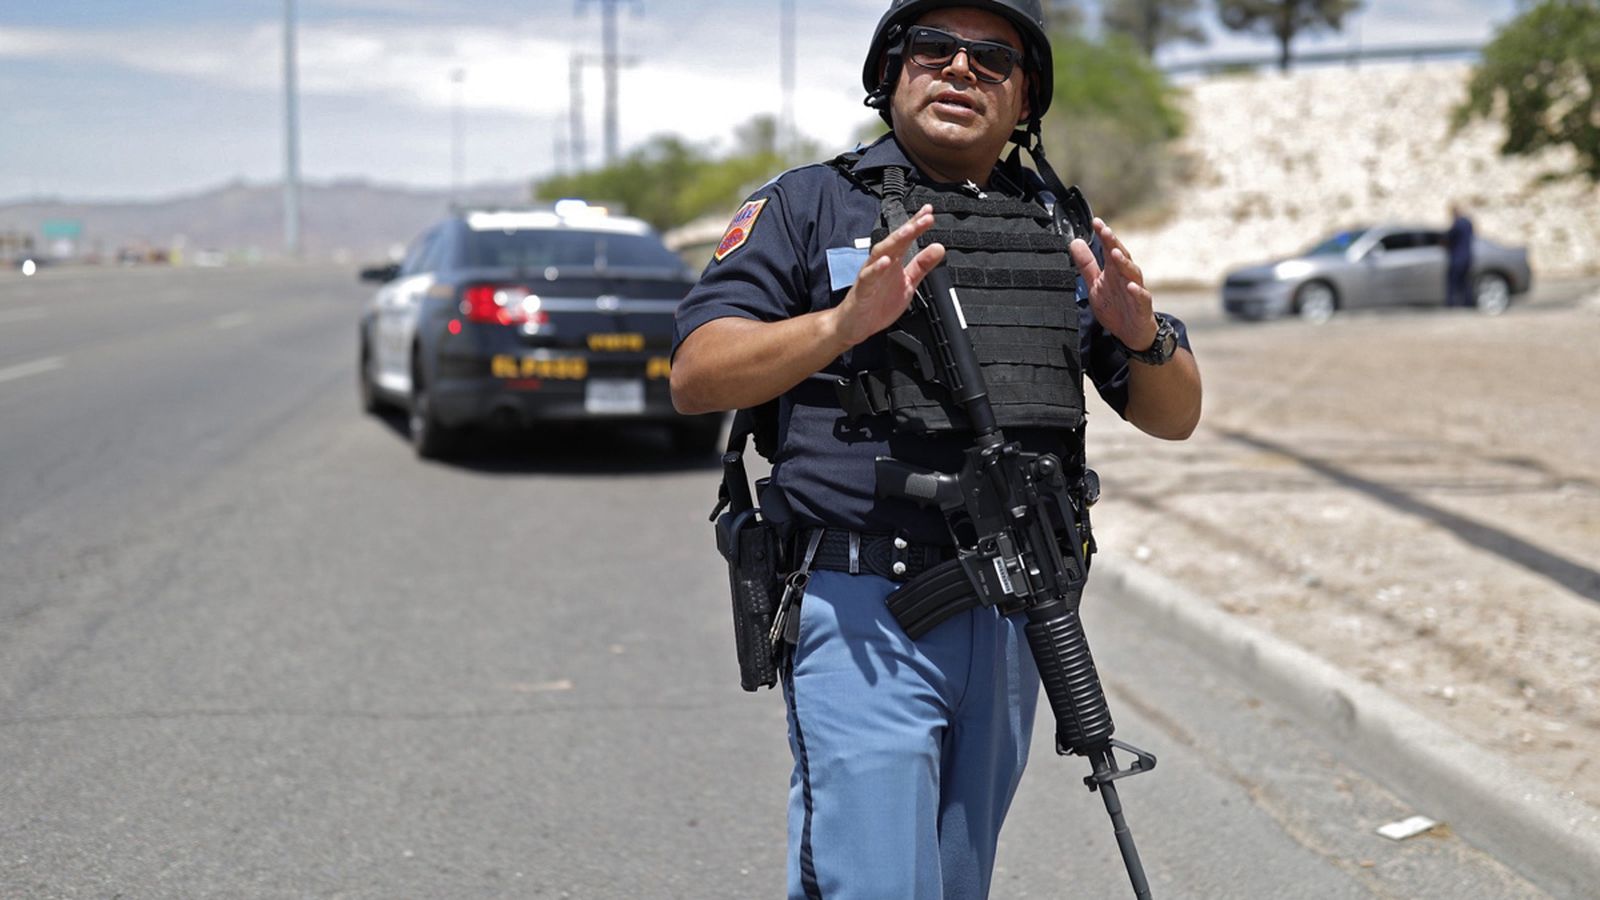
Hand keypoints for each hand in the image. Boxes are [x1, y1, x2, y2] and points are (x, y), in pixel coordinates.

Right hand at [828, 204, 945, 348]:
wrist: (855, 325)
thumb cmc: (878, 303)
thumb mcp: (908, 284)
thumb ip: (922, 266)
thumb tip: (938, 247)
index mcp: (893, 262)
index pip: (906, 239)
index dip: (917, 224)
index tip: (929, 212)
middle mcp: (881, 264)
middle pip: (895, 241)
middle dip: (910, 228)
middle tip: (925, 217)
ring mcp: (870, 275)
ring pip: (881, 253)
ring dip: (895, 241)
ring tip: (908, 231)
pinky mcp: (862, 289)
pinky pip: (869, 277)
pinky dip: (877, 268)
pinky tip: (886, 262)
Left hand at [1070, 217, 1156, 349]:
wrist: (1132, 333)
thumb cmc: (1115, 306)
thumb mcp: (1095, 285)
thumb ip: (1086, 265)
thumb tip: (1075, 242)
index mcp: (1114, 271)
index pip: (1109, 249)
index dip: (1103, 235)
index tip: (1096, 221)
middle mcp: (1126, 277)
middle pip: (1121, 257)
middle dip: (1114, 243)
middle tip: (1105, 231)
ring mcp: (1136, 290)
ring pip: (1133, 274)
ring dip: (1124, 263)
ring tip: (1115, 253)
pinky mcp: (1142, 307)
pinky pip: (1141, 297)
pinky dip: (1137, 292)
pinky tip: (1131, 287)